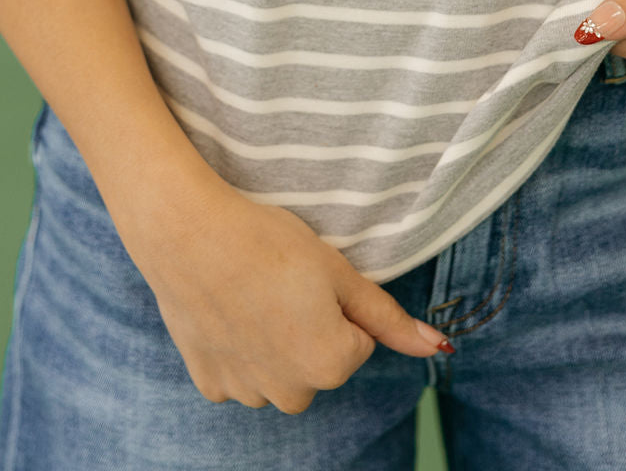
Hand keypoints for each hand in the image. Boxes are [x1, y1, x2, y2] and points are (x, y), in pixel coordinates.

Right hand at [116, 174, 452, 414]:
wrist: (188, 232)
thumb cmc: (268, 242)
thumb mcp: (338, 271)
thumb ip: (386, 317)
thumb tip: (437, 346)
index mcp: (330, 364)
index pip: (357, 340)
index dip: (338, 303)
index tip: (310, 277)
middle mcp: (289, 392)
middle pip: (319, 362)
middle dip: (309, 330)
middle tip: (280, 283)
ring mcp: (245, 392)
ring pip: (279, 373)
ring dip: (274, 344)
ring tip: (251, 293)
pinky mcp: (208, 383)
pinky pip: (239, 374)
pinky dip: (237, 349)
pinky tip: (227, 310)